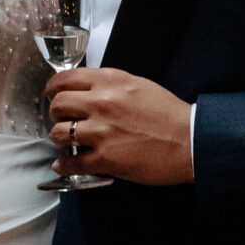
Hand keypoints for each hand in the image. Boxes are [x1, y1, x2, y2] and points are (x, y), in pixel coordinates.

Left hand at [45, 67, 192, 187]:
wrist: (190, 141)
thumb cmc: (169, 114)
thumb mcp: (138, 85)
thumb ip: (110, 85)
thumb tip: (88, 91)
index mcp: (111, 81)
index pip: (65, 79)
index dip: (54, 88)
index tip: (54, 95)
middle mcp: (102, 103)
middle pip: (57, 105)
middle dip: (56, 114)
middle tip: (63, 120)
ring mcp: (102, 131)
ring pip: (59, 132)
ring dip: (60, 139)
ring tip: (69, 142)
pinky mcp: (105, 159)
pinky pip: (70, 163)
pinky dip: (64, 165)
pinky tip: (64, 165)